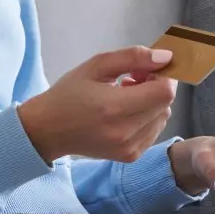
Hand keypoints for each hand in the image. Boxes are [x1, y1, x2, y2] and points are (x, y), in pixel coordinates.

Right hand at [18, 46, 176, 162]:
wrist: (48, 130)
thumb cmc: (69, 94)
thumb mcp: (96, 65)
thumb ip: (133, 57)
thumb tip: (166, 56)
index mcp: (115, 107)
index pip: (165, 91)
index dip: (162, 75)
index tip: (145, 69)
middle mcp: (126, 132)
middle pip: (166, 104)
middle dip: (156, 86)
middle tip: (132, 79)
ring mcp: (130, 148)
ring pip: (163, 117)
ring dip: (152, 103)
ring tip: (125, 96)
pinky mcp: (131, 156)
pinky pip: (154, 131)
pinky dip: (147, 118)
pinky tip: (125, 112)